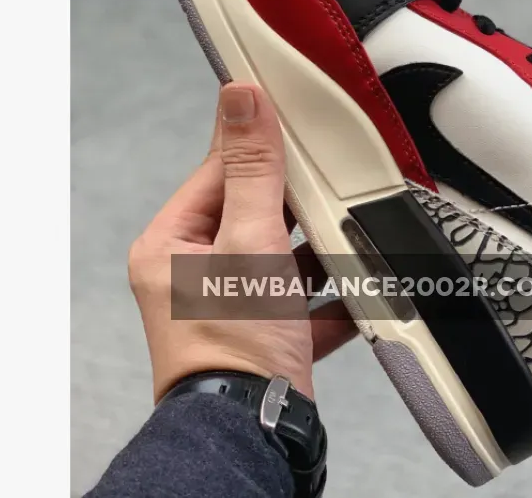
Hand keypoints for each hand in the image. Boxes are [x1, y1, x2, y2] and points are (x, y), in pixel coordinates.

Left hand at [128, 82, 357, 401]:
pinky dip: (329, 290)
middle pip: (254, 212)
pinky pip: (300, 296)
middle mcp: (195, 273)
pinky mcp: (264, 331)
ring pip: (282, 255)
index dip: (257, 147)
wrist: (255, 433)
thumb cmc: (234, 346)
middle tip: (329, 183)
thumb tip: (238, 99)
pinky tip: (358, 282)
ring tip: (349, 232)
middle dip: (297, 203)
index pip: (218, 172)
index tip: (289, 121)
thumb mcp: (248, 241)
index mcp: (173, 245)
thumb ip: (251, 169)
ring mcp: (231, 303)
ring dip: (317, 248)